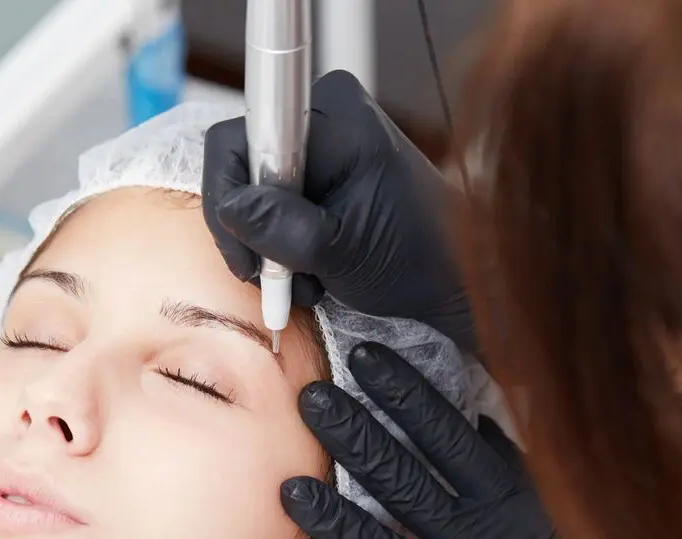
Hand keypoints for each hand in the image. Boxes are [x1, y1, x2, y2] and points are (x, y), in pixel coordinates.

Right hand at [202, 70, 475, 353]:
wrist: (452, 278)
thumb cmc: (414, 260)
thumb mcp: (340, 251)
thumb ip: (281, 226)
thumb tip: (231, 207)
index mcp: (333, 114)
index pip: (238, 140)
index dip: (229, 199)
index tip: (250, 256)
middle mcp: (324, 114)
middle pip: (240, 168)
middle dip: (251, 232)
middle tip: (275, 279)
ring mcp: (322, 142)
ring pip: (252, 193)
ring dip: (267, 247)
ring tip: (306, 281)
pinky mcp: (322, 170)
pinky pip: (273, 203)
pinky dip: (283, 245)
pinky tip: (312, 270)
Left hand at [282, 342, 681, 538]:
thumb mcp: (555, 521)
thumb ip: (514, 471)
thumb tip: (478, 415)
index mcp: (506, 503)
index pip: (447, 436)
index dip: (403, 394)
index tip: (363, 356)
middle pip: (404, 480)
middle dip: (355, 435)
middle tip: (310, 397)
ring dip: (334, 518)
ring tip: (290, 486)